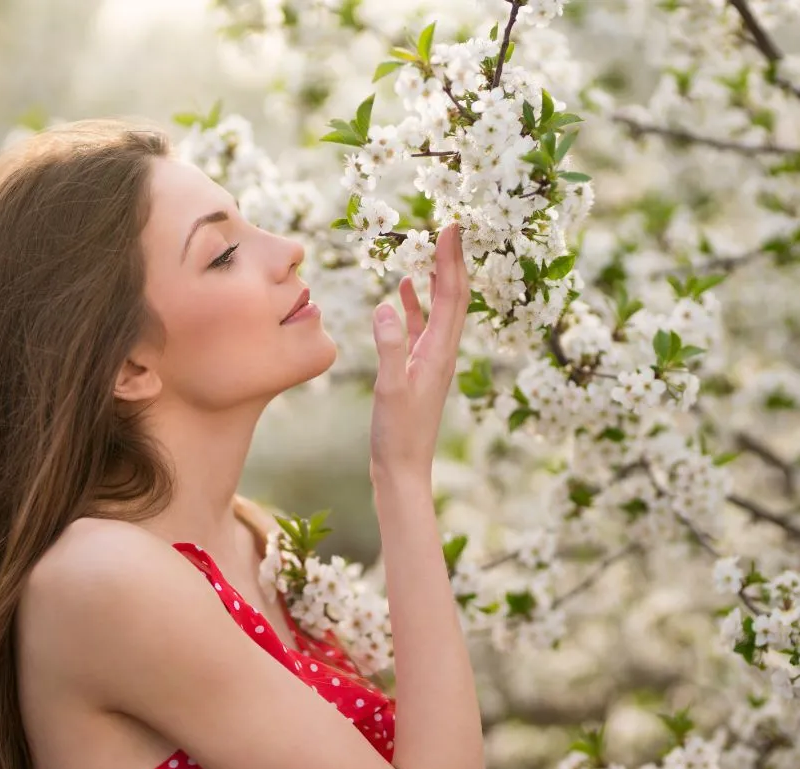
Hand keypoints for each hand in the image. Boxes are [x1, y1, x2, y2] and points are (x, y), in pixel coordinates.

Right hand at [369, 223, 469, 483]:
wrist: (402, 470)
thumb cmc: (398, 434)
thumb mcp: (391, 389)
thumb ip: (391, 347)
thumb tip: (387, 306)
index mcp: (441, 353)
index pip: (452, 296)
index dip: (453, 260)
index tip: (453, 227)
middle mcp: (443, 353)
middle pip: (453, 298)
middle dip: (452, 262)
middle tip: (448, 228)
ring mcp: (432, 361)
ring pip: (439, 311)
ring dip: (436, 280)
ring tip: (429, 251)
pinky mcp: (418, 370)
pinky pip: (422, 329)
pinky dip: (417, 306)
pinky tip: (405, 292)